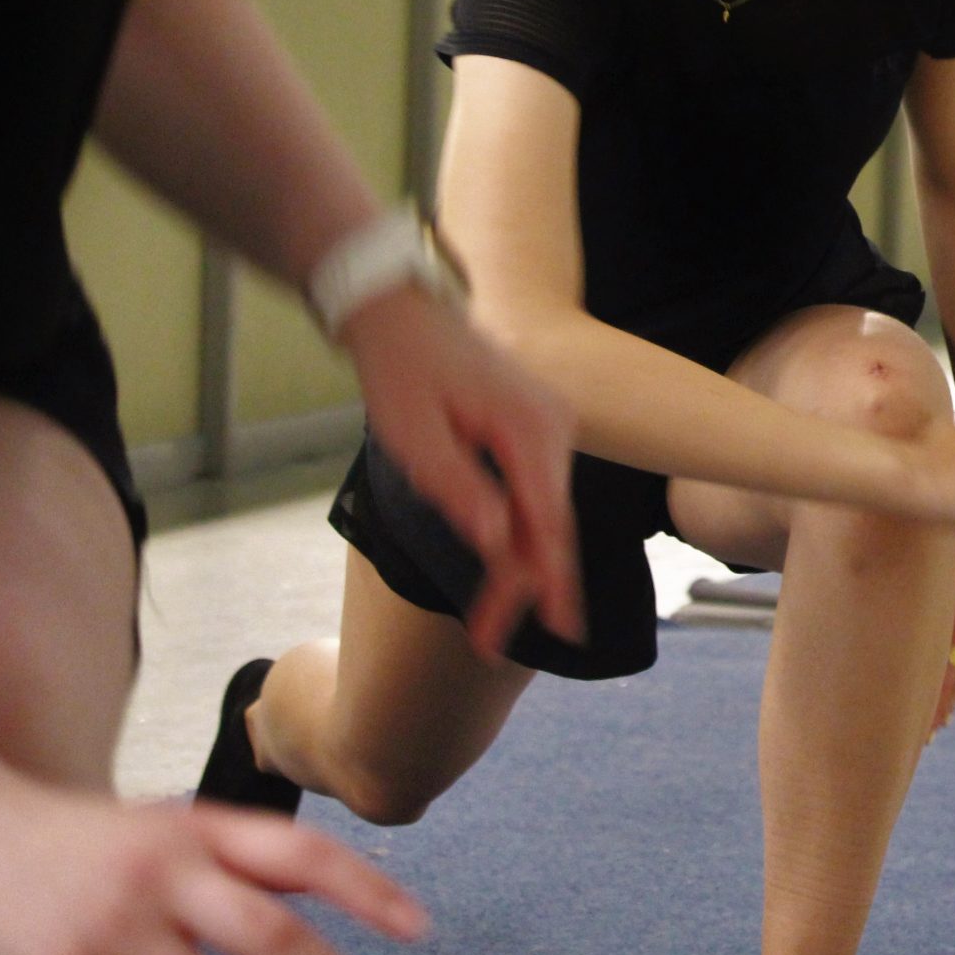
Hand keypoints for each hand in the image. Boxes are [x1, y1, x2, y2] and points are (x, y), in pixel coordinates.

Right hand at [0, 779, 424, 954]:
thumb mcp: (172, 827)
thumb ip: (243, 859)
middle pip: (267, 933)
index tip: (416, 926)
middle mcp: (164, 873)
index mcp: (200, 830)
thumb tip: (334, 882)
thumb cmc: (85, 843)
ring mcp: (114, 927)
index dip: (366, 889)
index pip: (302, 853)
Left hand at [340, 285, 584, 659]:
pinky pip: (536, 493)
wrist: (401, 315)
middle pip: (551, 524)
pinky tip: (503, 569)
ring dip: (520, 565)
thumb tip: (497, 543)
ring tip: (489, 619)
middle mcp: (554, 427)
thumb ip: (459, 491)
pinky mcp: (536, 431)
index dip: (538, 582)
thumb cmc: (401, 371)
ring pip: (545, 513)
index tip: (533, 631)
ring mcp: (550, 427)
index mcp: (530, 429)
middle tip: (488, 640)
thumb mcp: (415, 437)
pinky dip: (520, 534)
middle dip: (525, 586)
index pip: (546, 522)